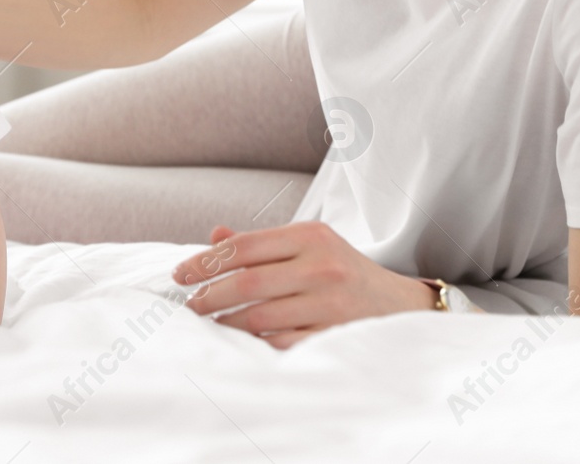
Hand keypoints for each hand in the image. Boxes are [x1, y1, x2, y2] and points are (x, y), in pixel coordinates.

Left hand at [170, 221, 437, 348]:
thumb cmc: (342, 271)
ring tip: (211, 325)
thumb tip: (214, 236)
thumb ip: (261, 243)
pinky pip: (280, 343)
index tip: (180, 274)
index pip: (244, 246)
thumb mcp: (308, 245)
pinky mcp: (335, 335)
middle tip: (189, 306)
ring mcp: (330, 303)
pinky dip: (255, 344)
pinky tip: (243, 342)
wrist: (399, 304)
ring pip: (259, 317)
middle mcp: (321, 265)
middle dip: (209, 296)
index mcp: (310, 235)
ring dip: (226, 324)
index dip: (206, 261)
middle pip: (247, 282)